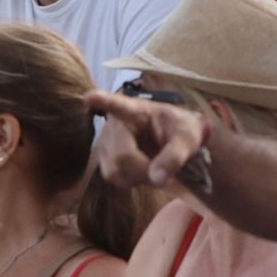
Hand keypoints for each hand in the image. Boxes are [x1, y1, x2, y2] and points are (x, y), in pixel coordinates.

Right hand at [86, 88, 211, 191]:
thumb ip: (175, 156)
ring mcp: (106, 141)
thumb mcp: (187, 138)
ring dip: (137, 178)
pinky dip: (132, 180)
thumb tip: (156, 178)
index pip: (118, 105)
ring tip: (154, 168)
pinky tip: (144, 172)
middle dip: (143, 171)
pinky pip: (113, 176)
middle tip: (163, 171)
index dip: (103, 102)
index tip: (89, 97)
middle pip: (119, 156)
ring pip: (114, 170)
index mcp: (136, 110)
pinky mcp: (105, 157)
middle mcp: (115, 123)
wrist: (176, 136)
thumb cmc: (180, 130)